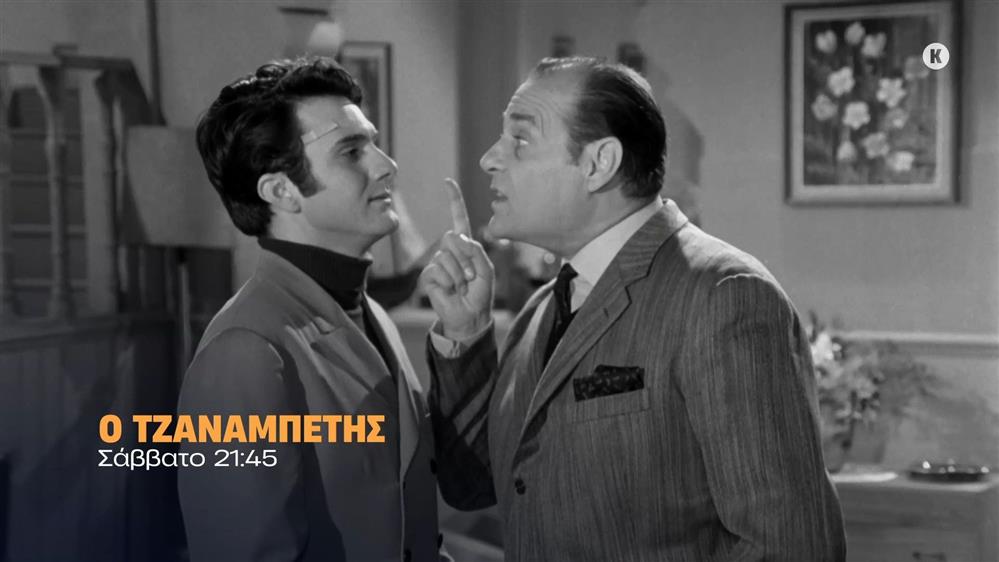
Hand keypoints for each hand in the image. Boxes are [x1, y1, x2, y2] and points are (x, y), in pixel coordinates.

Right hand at [419, 178, 493, 339]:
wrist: (470, 316)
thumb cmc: (480, 293)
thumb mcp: (486, 269)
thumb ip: (476, 251)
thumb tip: (457, 236)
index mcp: (465, 246)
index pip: (458, 219)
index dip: (454, 201)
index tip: (447, 182)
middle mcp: (450, 251)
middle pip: (451, 237)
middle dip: (464, 257)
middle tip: (470, 275)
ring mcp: (438, 262)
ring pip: (445, 256)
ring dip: (458, 273)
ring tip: (462, 285)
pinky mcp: (429, 276)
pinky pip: (438, 270)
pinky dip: (449, 281)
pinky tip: (452, 290)